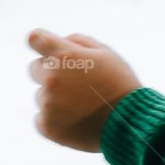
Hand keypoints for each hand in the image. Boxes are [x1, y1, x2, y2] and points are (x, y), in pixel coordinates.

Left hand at [27, 28, 141, 152]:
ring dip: (55, 97)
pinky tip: (76, 119)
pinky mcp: (47, 127)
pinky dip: (54, 118)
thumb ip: (80, 42)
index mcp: (65, 55)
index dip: (39, 40)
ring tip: (82, 105)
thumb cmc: (119, 84)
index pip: (35, 38)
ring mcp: (48, 104)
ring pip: (41, 95)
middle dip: (50, 71)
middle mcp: (51, 78)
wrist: (129, 123)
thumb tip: (61, 41)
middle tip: (74, 81)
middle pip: (35, 68)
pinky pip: (41, 118)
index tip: (44, 46)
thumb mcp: (106, 54)